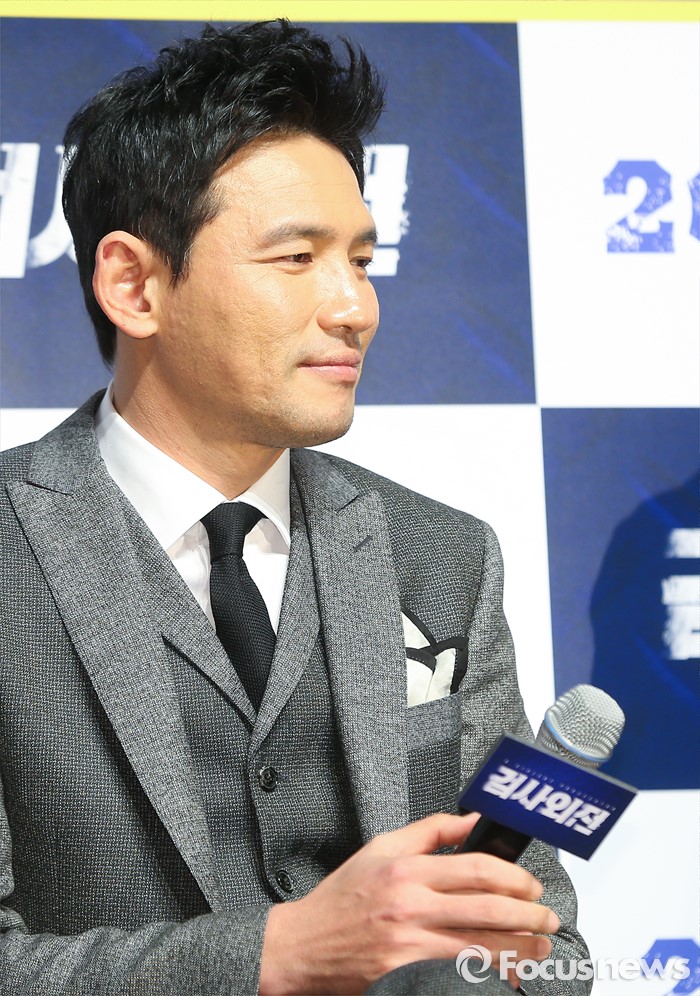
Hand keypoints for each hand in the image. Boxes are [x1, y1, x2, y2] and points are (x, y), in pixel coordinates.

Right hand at [258, 812, 559, 994]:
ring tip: (540, 946)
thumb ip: (430, 832)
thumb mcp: (380, 848)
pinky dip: (489, 972)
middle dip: (527, 914)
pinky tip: (507, 973)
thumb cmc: (340, 899)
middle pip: (485, 908)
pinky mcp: (405, 974)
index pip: (475, 867)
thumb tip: (471, 822)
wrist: (302, 946)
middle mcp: (410, 904)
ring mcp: (409, 943)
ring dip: (519, 947)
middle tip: (546, 917)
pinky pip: (458, 972)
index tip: (529, 884)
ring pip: (479, 945)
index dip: (512, 876)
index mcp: (405, 869)